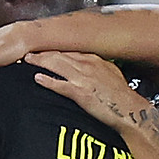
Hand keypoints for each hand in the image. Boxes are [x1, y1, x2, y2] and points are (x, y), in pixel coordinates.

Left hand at [25, 50, 150, 132]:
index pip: (69, 49)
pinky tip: (38, 78)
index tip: (43, 48)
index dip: (54, 48)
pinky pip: (61, 84)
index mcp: (95, 59)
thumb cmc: (122, 97)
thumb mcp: (111, 74)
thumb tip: (89, 67)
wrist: (130, 110)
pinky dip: (48, 80)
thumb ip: (97, 68)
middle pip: (60, 54)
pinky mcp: (81, 92)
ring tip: (27, 60)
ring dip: (40, 61)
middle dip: (42, 51)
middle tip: (28, 51)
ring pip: (57, 65)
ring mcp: (84, 78)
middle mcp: (88, 65)